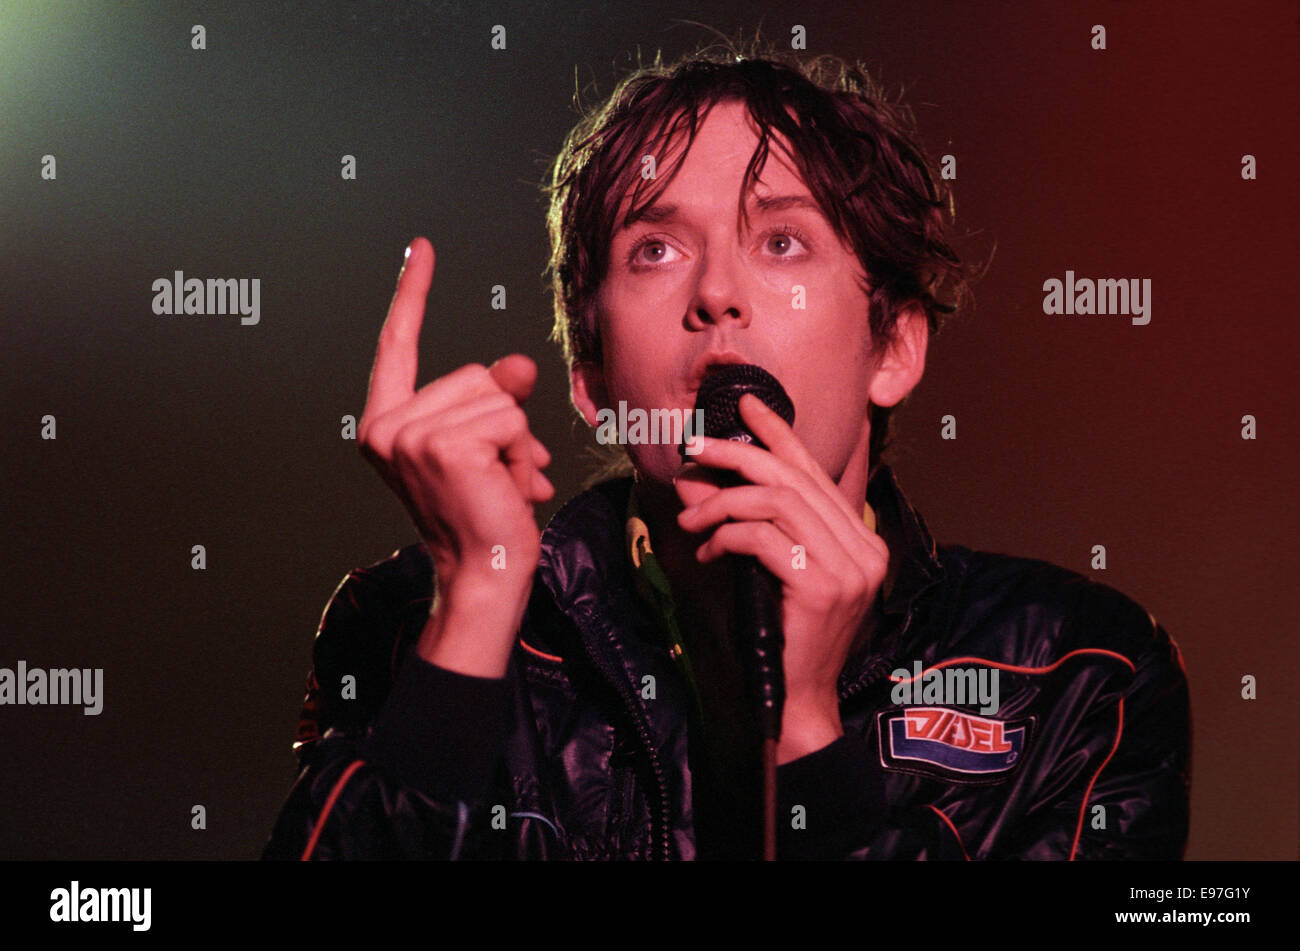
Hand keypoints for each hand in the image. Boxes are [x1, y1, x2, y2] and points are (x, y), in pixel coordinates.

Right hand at [357, 237, 552, 619]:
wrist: (484, 574)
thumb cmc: (484, 517)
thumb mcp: (488, 445)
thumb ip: (494, 398)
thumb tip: (520, 365)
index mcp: (384, 424)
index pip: (397, 345)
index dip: (412, 294)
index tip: (421, 248)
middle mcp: (385, 427)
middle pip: (474, 373)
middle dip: (505, 419)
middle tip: (498, 471)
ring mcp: (409, 435)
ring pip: (498, 397)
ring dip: (518, 442)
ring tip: (502, 483)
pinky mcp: (442, 445)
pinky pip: (510, 418)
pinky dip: (522, 452)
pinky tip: (508, 488)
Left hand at [674, 394, 888, 763]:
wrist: (798, 702)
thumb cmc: (784, 637)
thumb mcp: (774, 571)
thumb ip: (758, 526)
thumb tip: (705, 482)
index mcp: (863, 540)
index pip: (817, 474)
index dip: (780, 434)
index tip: (747, 406)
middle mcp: (866, 549)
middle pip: (796, 478)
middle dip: (741, 454)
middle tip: (696, 448)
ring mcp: (851, 569)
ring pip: (778, 502)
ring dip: (724, 501)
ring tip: (690, 515)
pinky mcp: (823, 588)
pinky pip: (764, 539)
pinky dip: (727, 535)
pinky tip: (707, 551)